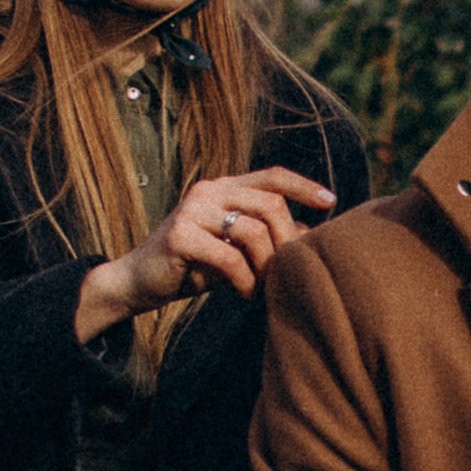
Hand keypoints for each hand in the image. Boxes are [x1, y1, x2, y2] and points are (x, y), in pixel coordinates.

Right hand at [72, 166, 336, 342]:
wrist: (139, 282)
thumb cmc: (193, 266)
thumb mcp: (235, 249)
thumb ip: (266, 238)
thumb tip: (309, 234)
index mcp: (223, 188)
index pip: (271, 176)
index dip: (303, 186)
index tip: (330, 202)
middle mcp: (208, 191)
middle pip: (269, 204)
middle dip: (286, 241)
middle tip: (287, 272)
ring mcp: (192, 210)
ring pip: (253, 230)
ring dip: (267, 266)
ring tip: (264, 287)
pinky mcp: (180, 236)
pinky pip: (229, 257)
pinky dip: (245, 280)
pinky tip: (245, 294)